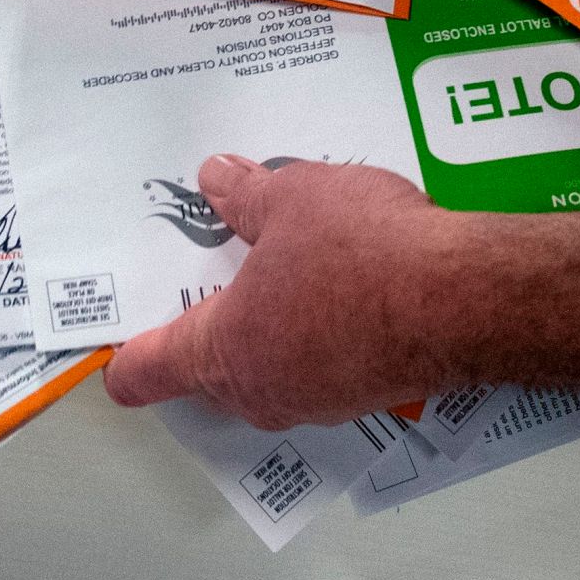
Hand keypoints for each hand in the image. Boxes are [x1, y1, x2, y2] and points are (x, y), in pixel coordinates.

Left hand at [103, 155, 463, 429]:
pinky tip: (342, 281)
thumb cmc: (368, 255)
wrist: (469, 298)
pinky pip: (321, 364)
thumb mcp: (291, 198)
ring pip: (269, 366)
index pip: (145, 373)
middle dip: (207, 322)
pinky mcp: (368, 392)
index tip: (110, 347)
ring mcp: (319, 399)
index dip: (122, 359)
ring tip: (286, 263)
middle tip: (212, 271)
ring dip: (270, 325)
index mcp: (223, 351)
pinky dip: (319, 330)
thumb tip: (217, 179)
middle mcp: (264, 390)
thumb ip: (244, 196)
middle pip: (207, 369)